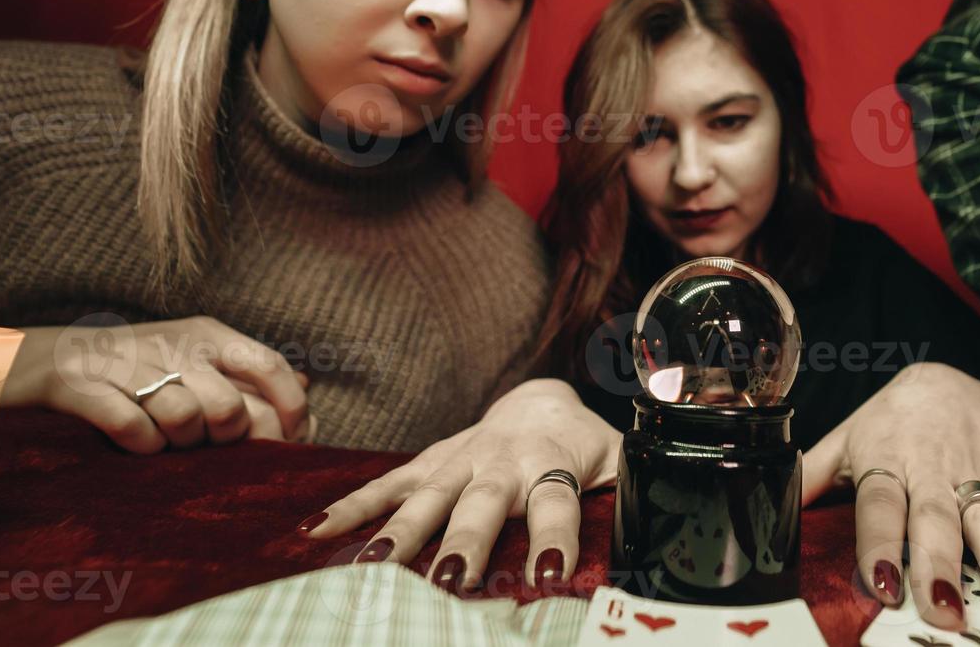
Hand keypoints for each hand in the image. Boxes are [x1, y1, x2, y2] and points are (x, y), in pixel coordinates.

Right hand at [0, 316, 310, 452]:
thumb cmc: (138, 367)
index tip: (291, 438)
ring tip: (164, 438)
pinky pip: (134, 430)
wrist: (45, 358)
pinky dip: (140, 446)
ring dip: (178, 444)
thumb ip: (250, 374)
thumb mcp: (197, 357)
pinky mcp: (86, 387)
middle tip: (204, 443)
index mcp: (210, 335)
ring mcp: (131, 364)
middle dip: (225, 440)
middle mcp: (176, 344)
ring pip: (185, 421)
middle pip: (230, 408)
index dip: (290, 408)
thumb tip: (310, 387)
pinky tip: (134, 443)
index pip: (271, 366)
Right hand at [300, 378, 619, 594]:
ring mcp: (459, 460)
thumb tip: (666, 519)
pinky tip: (313, 533)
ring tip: (374, 566)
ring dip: (402, 531)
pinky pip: (386, 484)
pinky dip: (351, 506)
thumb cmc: (583, 445)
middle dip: (467, 542)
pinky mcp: (429, 462)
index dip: (557, 534)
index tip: (551, 572)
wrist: (540, 400)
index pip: (558, 502)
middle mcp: (502, 462)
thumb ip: (635, 488)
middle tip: (451, 581)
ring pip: (428, 496)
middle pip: (483, 505)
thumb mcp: (621, 460)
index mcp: (554, 464)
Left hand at [803, 363, 979, 631]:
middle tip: (948, 612)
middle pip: (935, 521)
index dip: (879, 546)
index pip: (879, 507)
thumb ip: (813, 475)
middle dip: (942, 567)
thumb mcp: (847, 438)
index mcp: (884, 463)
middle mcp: (929, 470)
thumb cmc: (888, 419)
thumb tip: (769, 505)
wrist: (943, 376)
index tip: (884, 587)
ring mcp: (970, 473)